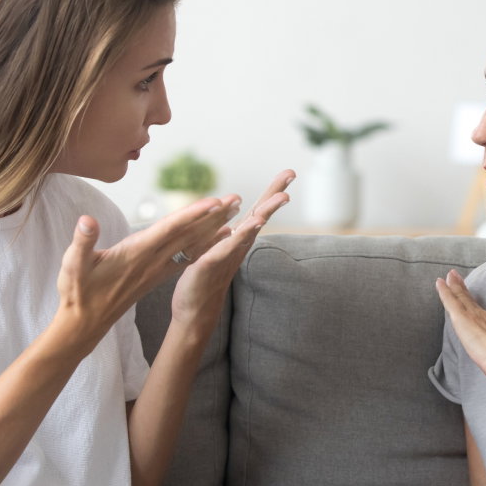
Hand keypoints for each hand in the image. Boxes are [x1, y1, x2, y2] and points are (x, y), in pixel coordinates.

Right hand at [55, 197, 247, 351]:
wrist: (85, 323)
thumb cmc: (77, 292)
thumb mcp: (72, 265)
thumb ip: (81, 242)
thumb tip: (86, 221)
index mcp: (136, 254)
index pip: (169, 230)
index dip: (191, 215)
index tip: (213, 203)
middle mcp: (152, 261)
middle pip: (188, 234)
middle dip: (213, 216)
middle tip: (237, 199)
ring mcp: (156, 269)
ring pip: (190, 245)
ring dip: (213, 228)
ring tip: (234, 213)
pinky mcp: (156, 275)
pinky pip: (186, 256)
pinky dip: (204, 244)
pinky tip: (218, 237)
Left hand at [169, 169, 295, 327]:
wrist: (194, 312)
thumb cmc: (204, 282)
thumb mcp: (216, 252)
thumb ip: (227, 238)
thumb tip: (232, 225)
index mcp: (237, 240)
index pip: (257, 211)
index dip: (271, 192)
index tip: (289, 173)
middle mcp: (237, 246)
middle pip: (260, 215)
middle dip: (275, 194)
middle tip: (291, 174)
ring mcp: (227, 255)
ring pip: (250, 230)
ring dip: (266, 212)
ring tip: (283, 197)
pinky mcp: (211, 264)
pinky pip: (227, 247)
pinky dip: (241, 235)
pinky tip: (252, 224)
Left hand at [435, 269, 485, 387]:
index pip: (479, 311)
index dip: (472, 301)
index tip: (467, 293)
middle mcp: (485, 317)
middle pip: (469, 300)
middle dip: (461, 288)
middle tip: (454, 276)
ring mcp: (474, 316)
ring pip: (460, 297)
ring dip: (453, 286)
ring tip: (447, 276)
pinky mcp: (464, 319)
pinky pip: (451, 302)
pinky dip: (444, 292)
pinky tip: (439, 284)